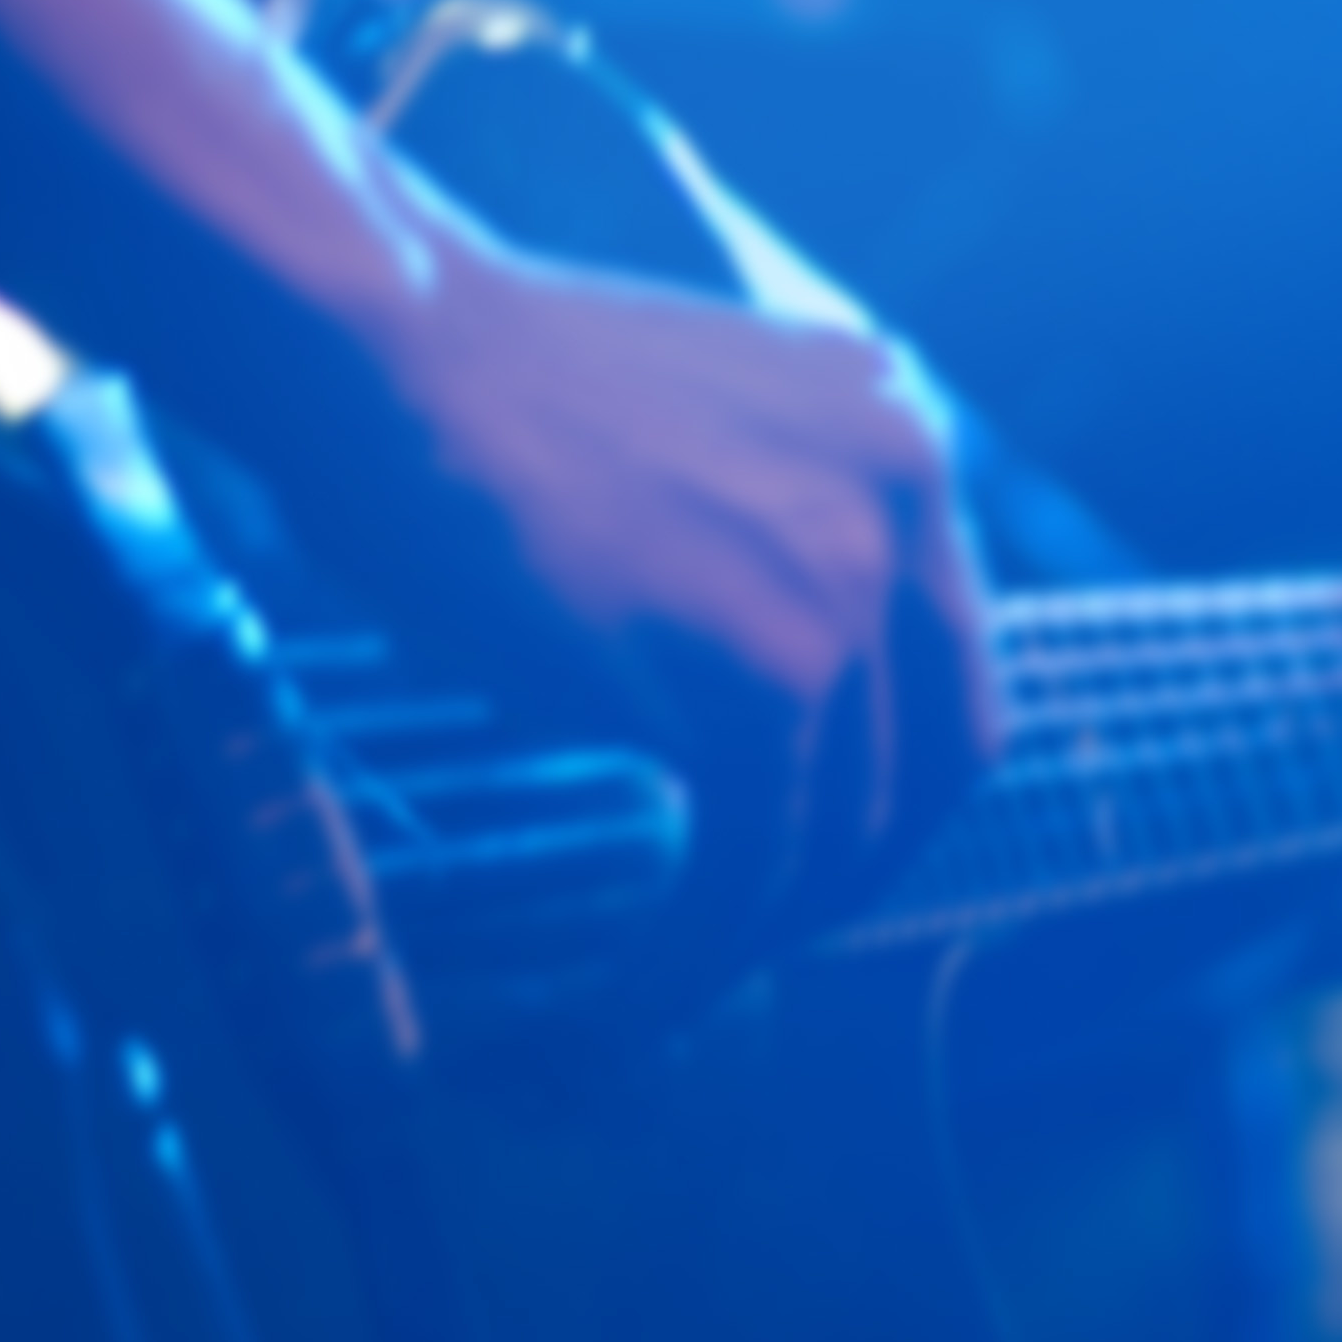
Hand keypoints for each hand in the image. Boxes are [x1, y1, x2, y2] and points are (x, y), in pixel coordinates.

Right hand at [378, 214, 1000, 952]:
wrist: (390, 351)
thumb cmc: (485, 397)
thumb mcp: (703, 432)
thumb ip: (780, 529)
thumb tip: (797, 697)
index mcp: (902, 428)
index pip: (950, 651)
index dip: (890, 770)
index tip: (819, 836)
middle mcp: (908, 495)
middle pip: (943, 751)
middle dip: (858, 865)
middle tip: (768, 926)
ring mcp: (847, 582)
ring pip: (848, 822)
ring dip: (764, 923)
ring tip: (678, 968)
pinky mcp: (764, 672)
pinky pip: (755, 856)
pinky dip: (698, 949)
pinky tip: (634, 990)